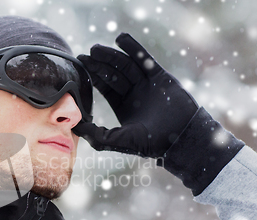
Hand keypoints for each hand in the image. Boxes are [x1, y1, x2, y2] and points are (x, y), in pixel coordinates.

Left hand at [73, 33, 198, 157]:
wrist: (182, 137)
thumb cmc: (151, 143)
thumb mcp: (118, 140)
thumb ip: (96, 135)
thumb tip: (74, 127)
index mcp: (124, 106)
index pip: (105, 87)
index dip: (93, 76)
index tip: (80, 66)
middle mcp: (135, 94)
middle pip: (113, 73)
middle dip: (99, 64)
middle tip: (85, 55)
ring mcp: (147, 84)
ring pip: (126, 65)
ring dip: (111, 55)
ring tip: (96, 49)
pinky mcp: (160, 76)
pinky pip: (144, 59)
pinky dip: (133, 48)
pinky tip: (120, 38)